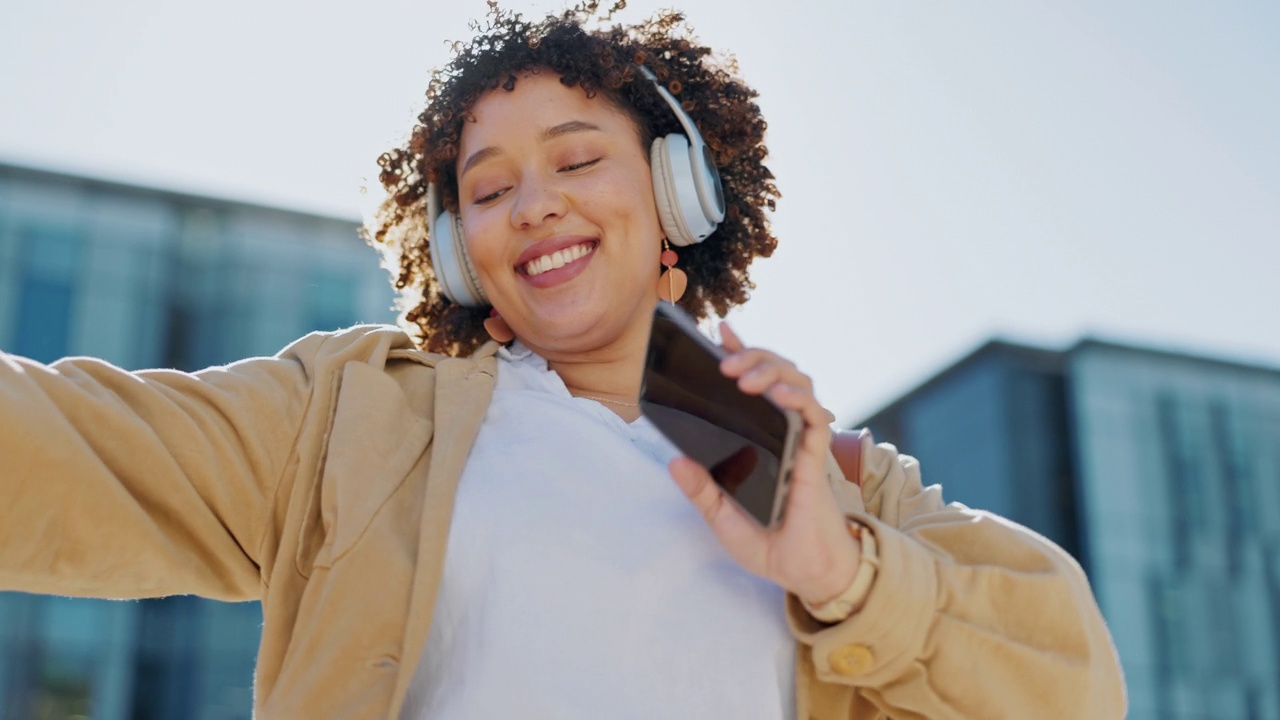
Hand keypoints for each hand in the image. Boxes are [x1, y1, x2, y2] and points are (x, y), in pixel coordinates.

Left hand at [668, 322, 860, 606]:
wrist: (805, 573)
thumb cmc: (770, 542)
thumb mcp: (722, 517)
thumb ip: (701, 490)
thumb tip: (674, 461)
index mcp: (761, 436)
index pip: (752, 384)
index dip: (740, 353)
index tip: (719, 332)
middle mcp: (782, 431)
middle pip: (777, 373)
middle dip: (752, 356)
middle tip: (723, 363)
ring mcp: (801, 440)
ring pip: (797, 384)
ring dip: (772, 370)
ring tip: (744, 376)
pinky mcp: (816, 457)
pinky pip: (813, 416)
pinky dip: (798, 398)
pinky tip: (778, 395)